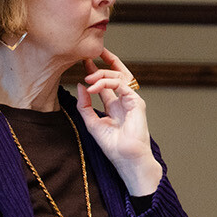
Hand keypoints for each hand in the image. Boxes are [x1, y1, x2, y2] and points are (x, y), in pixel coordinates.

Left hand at [75, 50, 161, 197]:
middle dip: (103, 64)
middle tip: (87, 57)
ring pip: (119, 76)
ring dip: (102, 73)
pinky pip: (122, 85)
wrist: (127, 159)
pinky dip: (106, 83)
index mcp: (115, 106)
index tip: (84, 61)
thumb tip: (80, 86)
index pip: (107, 83)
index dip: (97, 71)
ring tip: (88, 75)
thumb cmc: (113, 146)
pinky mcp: (137, 102)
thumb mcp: (91, 123)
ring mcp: (132, 101)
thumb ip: (85, 105)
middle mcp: (124, 101)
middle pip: (117, 75)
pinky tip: (92, 88)